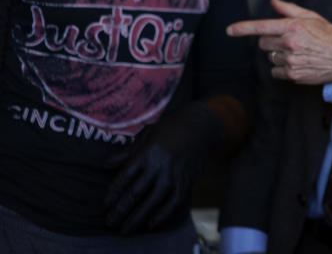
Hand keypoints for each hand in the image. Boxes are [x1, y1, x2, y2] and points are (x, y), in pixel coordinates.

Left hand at [104, 101, 222, 233]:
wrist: (201, 128)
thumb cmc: (170, 129)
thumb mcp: (146, 135)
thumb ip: (127, 152)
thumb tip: (105, 165)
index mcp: (147, 153)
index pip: (124, 178)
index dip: (113, 194)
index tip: (105, 205)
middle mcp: (159, 166)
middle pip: (135, 193)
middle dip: (120, 210)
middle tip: (110, 223)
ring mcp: (174, 175)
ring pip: (152, 202)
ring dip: (137, 218)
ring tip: (126, 229)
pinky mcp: (186, 182)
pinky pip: (173, 203)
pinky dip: (162, 215)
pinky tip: (151, 224)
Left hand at [226, 0, 331, 84]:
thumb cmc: (329, 35)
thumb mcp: (312, 17)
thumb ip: (289, 9)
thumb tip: (274, 0)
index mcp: (292, 27)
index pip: (261, 26)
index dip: (242, 28)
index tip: (230, 30)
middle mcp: (289, 43)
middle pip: (263, 43)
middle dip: (270, 41)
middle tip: (286, 40)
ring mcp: (290, 60)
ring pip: (270, 57)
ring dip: (278, 54)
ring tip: (296, 52)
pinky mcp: (292, 74)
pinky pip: (276, 71)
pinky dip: (282, 68)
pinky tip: (296, 63)